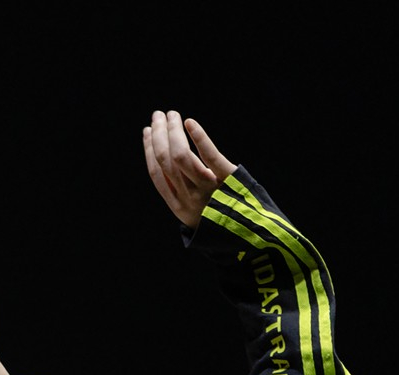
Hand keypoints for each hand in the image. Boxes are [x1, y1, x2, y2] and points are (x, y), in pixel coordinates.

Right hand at [143, 110, 236, 227]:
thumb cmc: (223, 218)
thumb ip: (184, 191)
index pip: (156, 174)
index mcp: (177, 207)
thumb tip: (170, 161)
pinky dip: (198, 137)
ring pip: (182, 157)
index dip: (149, 150)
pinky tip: (189, 122)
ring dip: (173, 132)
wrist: (250, 235)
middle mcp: (188, 199)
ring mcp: (207, 189)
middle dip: (159, 135)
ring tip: (172, 115)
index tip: (148, 131)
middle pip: (165, 161)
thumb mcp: (197, 211)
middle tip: (158, 115)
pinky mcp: (227, 179)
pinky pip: (210, 156)